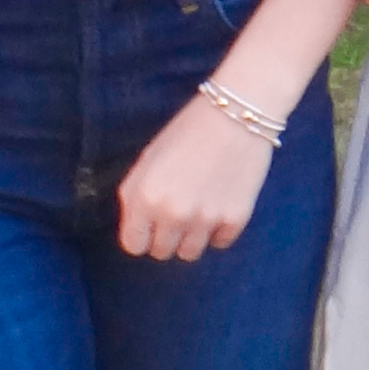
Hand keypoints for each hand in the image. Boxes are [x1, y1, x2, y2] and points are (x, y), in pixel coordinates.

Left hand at [117, 96, 274, 261]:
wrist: (234, 116)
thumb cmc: (186, 132)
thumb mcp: (148, 159)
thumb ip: (136, 196)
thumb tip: (136, 227)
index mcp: (145, 197)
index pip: (133, 245)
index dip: (140, 234)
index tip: (148, 225)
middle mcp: (173, 214)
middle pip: (161, 252)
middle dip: (165, 235)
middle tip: (175, 209)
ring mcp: (206, 219)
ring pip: (190, 253)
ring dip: (190, 236)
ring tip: (196, 206)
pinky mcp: (235, 220)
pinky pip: (219, 243)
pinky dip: (217, 229)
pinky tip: (218, 202)